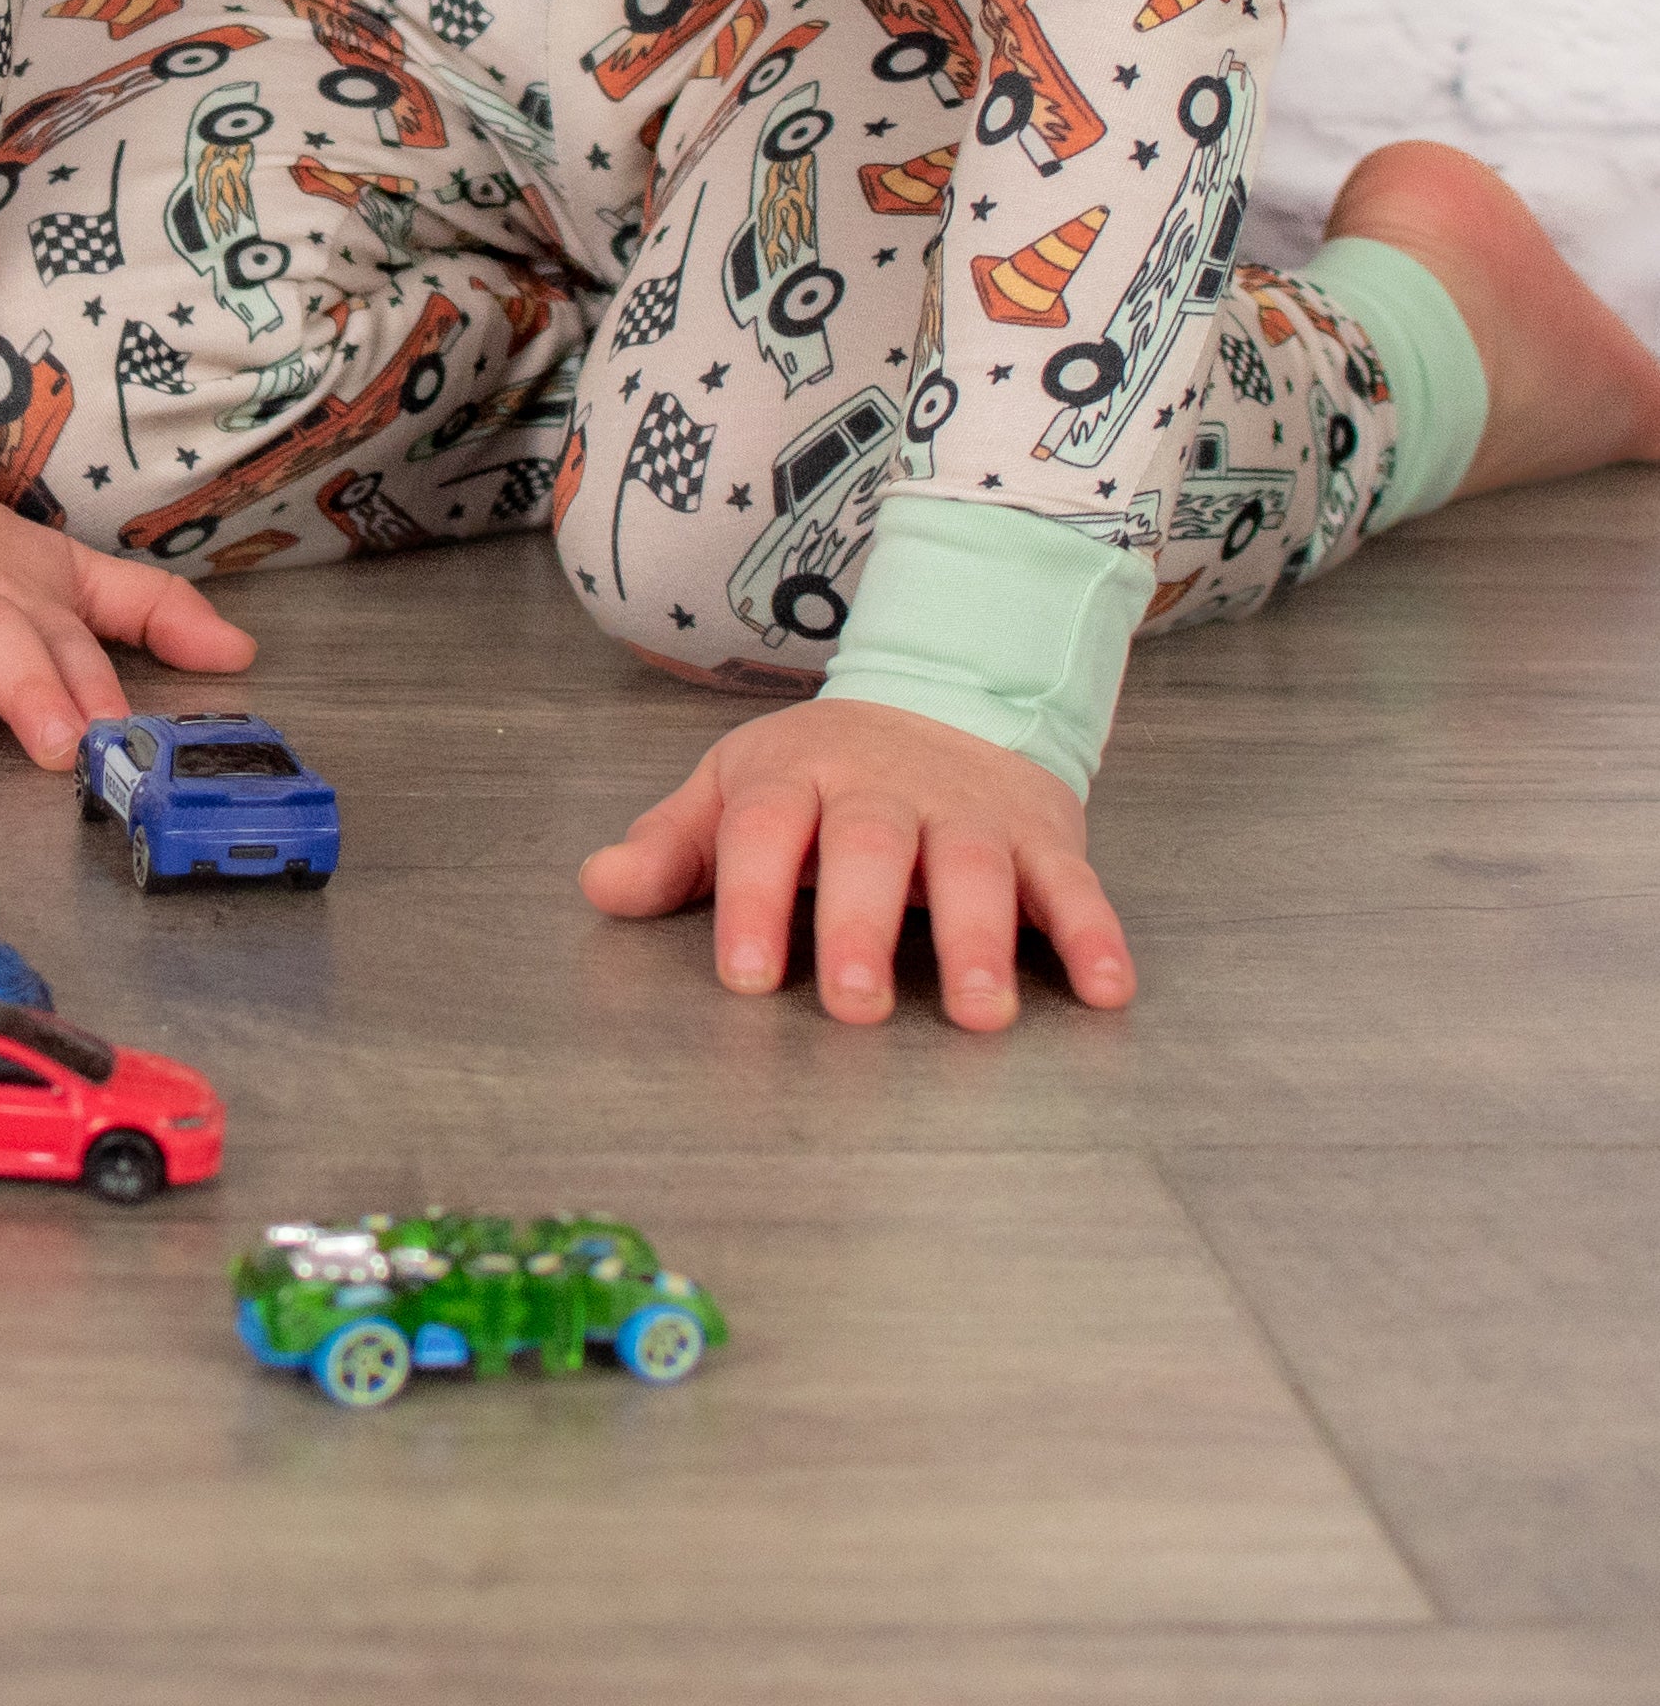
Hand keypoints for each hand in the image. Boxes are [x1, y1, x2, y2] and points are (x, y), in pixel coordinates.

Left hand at [575, 694, 1134, 1030]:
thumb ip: (674, 846)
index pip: (763, 831)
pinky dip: (1093, 931)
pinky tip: (1107, 989)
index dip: (751, 899)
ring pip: (971, 865)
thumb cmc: (822, 771)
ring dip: (977, 939)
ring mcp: (966, 809)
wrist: (945, 691)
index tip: (743, 976)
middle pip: (867, 846)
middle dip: (860, 924)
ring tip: (979, 1014)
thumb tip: (598, 888)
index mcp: (795, 776)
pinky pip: (1072, 881)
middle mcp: (881, 788)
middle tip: (855, 1006)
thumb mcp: (737, 789)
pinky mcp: (1041, 833)